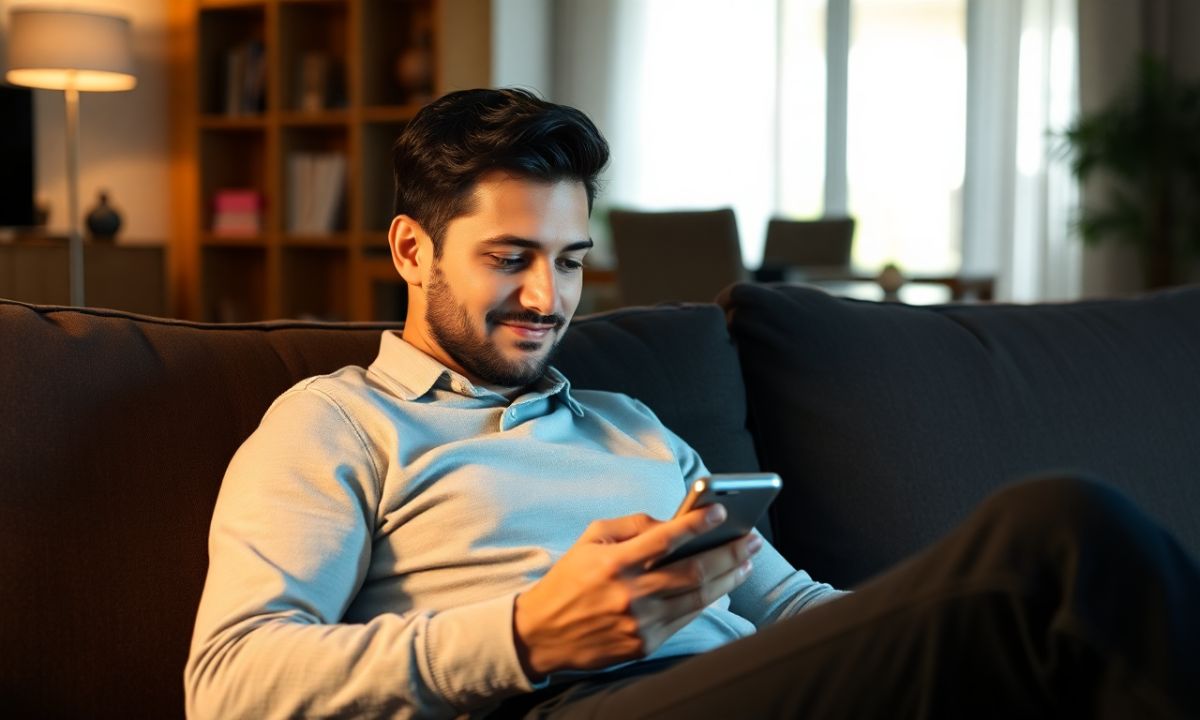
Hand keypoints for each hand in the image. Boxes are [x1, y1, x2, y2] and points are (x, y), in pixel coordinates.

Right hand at [512, 505, 762, 679]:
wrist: (542, 634)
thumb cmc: (569, 580)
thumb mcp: (590, 539)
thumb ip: (631, 526)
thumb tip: (672, 522)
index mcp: (615, 562)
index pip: (664, 538)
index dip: (696, 523)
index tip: (720, 510)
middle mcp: (630, 592)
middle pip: (694, 571)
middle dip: (729, 553)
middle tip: (751, 540)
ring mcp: (640, 622)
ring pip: (698, 598)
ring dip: (728, 578)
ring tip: (745, 562)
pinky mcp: (645, 644)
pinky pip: (685, 619)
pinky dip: (708, 601)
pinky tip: (722, 587)